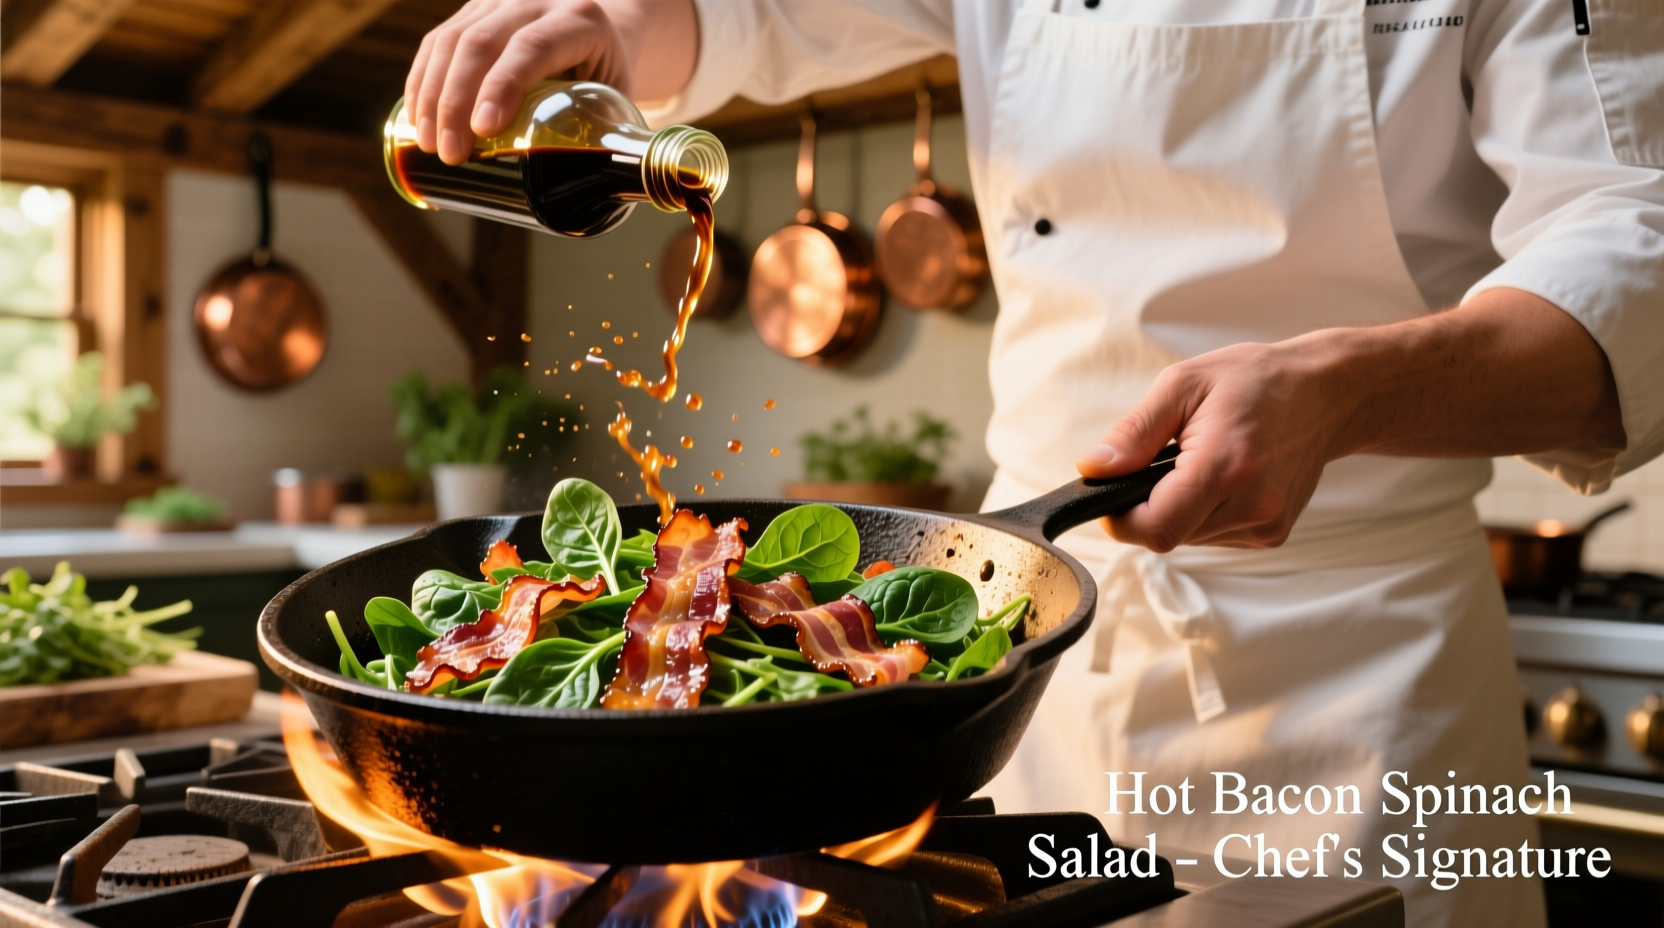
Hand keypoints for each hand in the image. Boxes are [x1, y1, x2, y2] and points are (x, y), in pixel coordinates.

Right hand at [405, 0, 696, 165]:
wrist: (600, 23)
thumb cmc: (608, 72)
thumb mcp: (619, 93)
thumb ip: (611, 133)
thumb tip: (602, 195)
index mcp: (580, 18)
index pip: (534, 48)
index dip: (503, 86)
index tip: (483, 130)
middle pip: (482, 44)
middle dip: (457, 102)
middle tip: (451, 154)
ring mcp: (499, 0)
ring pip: (452, 40)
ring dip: (432, 95)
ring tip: (430, 144)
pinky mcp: (474, 9)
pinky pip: (438, 40)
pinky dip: (423, 79)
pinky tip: (417, 116)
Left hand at [1076, 340, 1350, 552]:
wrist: (1327, 393)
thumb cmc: (1256, 381)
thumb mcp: (1183, 385)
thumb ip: (1134, 432)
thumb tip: (1093, 469)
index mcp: (1224, 467)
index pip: (1155, 528)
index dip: (1121, 518)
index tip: (1113, 493)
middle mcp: (1251, 505)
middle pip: (1167, 536)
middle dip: (1149, 506)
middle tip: (1165, 461)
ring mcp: (1266, 525)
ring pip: (1189, 539)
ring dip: (1178, 509)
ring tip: (1198, 462)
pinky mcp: (1272, 533)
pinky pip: (1214, 536)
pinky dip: (1203, 512)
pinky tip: (1221, 476)